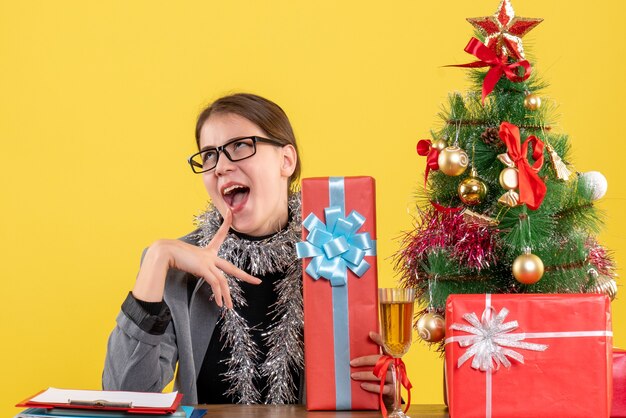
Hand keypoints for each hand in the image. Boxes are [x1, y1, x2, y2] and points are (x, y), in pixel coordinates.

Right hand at [133, 209, 260, 307]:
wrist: (163, 252)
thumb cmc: (170, 255)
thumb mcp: (186, 259)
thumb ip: (195, 266)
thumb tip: (197, 274)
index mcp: (206, 251)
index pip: (220, 234)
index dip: (226, 224)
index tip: (231, 213)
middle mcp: (210, 255)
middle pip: (231, 268)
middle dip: (245, 276)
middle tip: (257, 281)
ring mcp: (208, 261)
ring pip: (223, 281)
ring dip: (226, 296)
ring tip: (228, 307)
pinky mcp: (204, 268)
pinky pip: (215, 284)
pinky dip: (218, 294)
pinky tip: (219, 303)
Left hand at [350, 332, 393, 407]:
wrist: (392, 391)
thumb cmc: (384, 372)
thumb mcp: (382, 361)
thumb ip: (376, 352)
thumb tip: (369, 335)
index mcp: (392, 356)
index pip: (387, 346)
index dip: (379, 340)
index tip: (370, 334)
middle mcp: (394, 365)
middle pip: (379, 360)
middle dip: (364, 361)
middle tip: (351, 363)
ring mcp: (395, 377)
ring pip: (379, 375)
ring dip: (364, 375)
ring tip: (353, 375)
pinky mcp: (393, 389)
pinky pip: (382, 388)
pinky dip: (371, 387)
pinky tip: (363, 385)